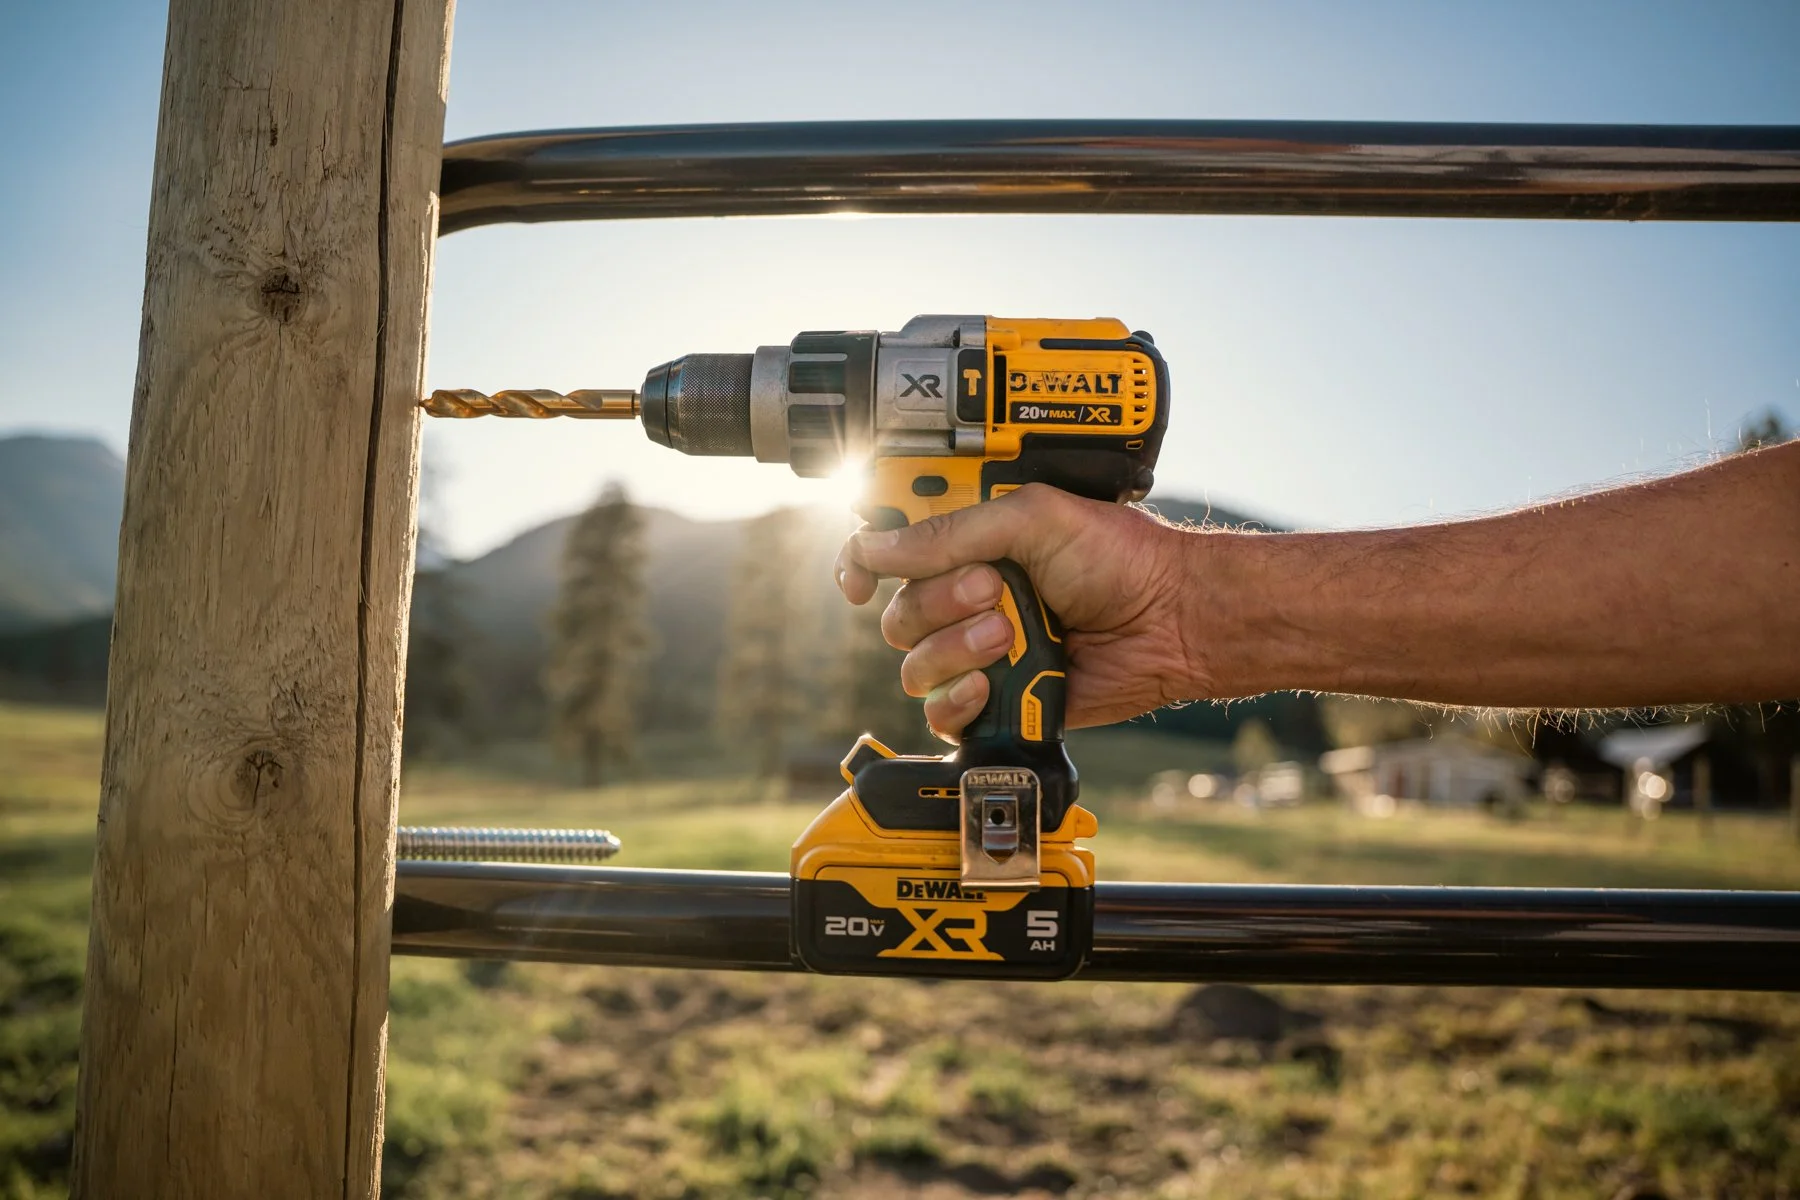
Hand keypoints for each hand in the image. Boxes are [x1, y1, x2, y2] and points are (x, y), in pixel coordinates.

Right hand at [835, 484, 1207, 740]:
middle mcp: (967, 598)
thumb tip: (875, 547)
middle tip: (993, 588)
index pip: (889, 554)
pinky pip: (942, 714)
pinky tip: (992, 682)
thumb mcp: (1032, 518)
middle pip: (897, 614)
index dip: (861, 564)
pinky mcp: (998, 700)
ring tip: (1011, 633)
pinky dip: (959, 699)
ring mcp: (981, 652)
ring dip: (956, 648)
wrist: (1172, 618)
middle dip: (938, 602)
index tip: (859, 579)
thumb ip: (950, 532)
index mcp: (970, 545)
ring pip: (915, 666)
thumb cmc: (1119, 559)